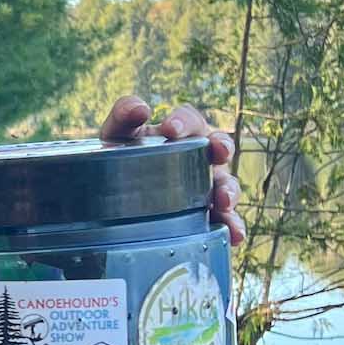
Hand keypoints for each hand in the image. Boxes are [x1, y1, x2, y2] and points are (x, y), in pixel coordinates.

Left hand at [99, 96, 244, 245]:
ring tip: (224, 202)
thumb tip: (140, 108)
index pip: (190, 121)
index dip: (184, 122)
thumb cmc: (119, 156)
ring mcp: (204, 186)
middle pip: (219, 148)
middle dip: (222, 148)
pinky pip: (224, 220)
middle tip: (216, 153)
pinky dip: (232, 227)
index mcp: (179, 134)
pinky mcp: (204, 215)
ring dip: (229, 191)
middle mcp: (198, 157)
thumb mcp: (117, 135)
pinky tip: (233, 236)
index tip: (171, 130)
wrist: (110, 195)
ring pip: (226, 185)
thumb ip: (123, 115)